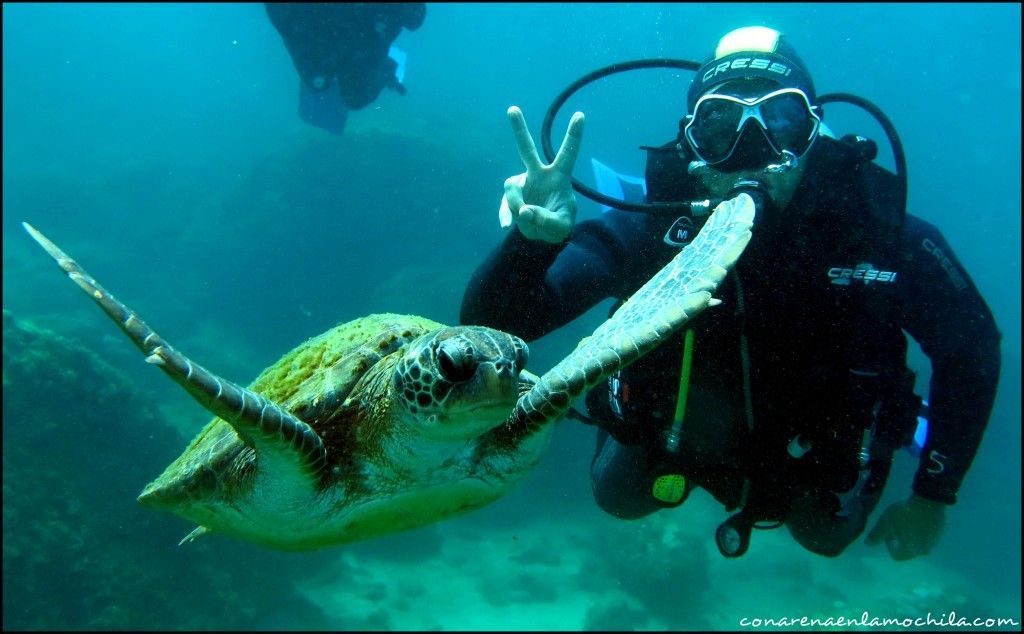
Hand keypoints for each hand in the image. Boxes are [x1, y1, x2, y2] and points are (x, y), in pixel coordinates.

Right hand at [498, 106, 584, 243]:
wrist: (541, 236)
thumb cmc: (558, 225)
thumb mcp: (560, 227)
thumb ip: (546, 220)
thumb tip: (525, 211)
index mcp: (558, 176)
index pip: (567, 153)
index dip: (573, 135)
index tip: (580, 115)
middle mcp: (539, 175)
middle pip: (526, 149)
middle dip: (519, 130)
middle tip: (512, 109)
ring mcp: (522, 184)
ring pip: (511, 185)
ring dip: (516, 203)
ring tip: (525, 217)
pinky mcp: (510, 197)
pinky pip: (504, 203)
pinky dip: (506, 215)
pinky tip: (507, 225)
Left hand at [866, 494, 945, 559]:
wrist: (930, 501)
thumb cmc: (905, 514)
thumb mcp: (885, 522)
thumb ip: (876, 535)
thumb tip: (868, 545)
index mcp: (910, 551)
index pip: (896, 555)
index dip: (889, 545)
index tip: (889, 532)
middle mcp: (924, 551)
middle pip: (908, 550)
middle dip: (900, 541)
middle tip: (897, 526)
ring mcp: (934, 542)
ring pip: (918, 543)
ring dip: (911, 536)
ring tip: (907, 521)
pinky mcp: (940, 533)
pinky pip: (927, 536)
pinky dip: (921, 531)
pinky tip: (917, 519)